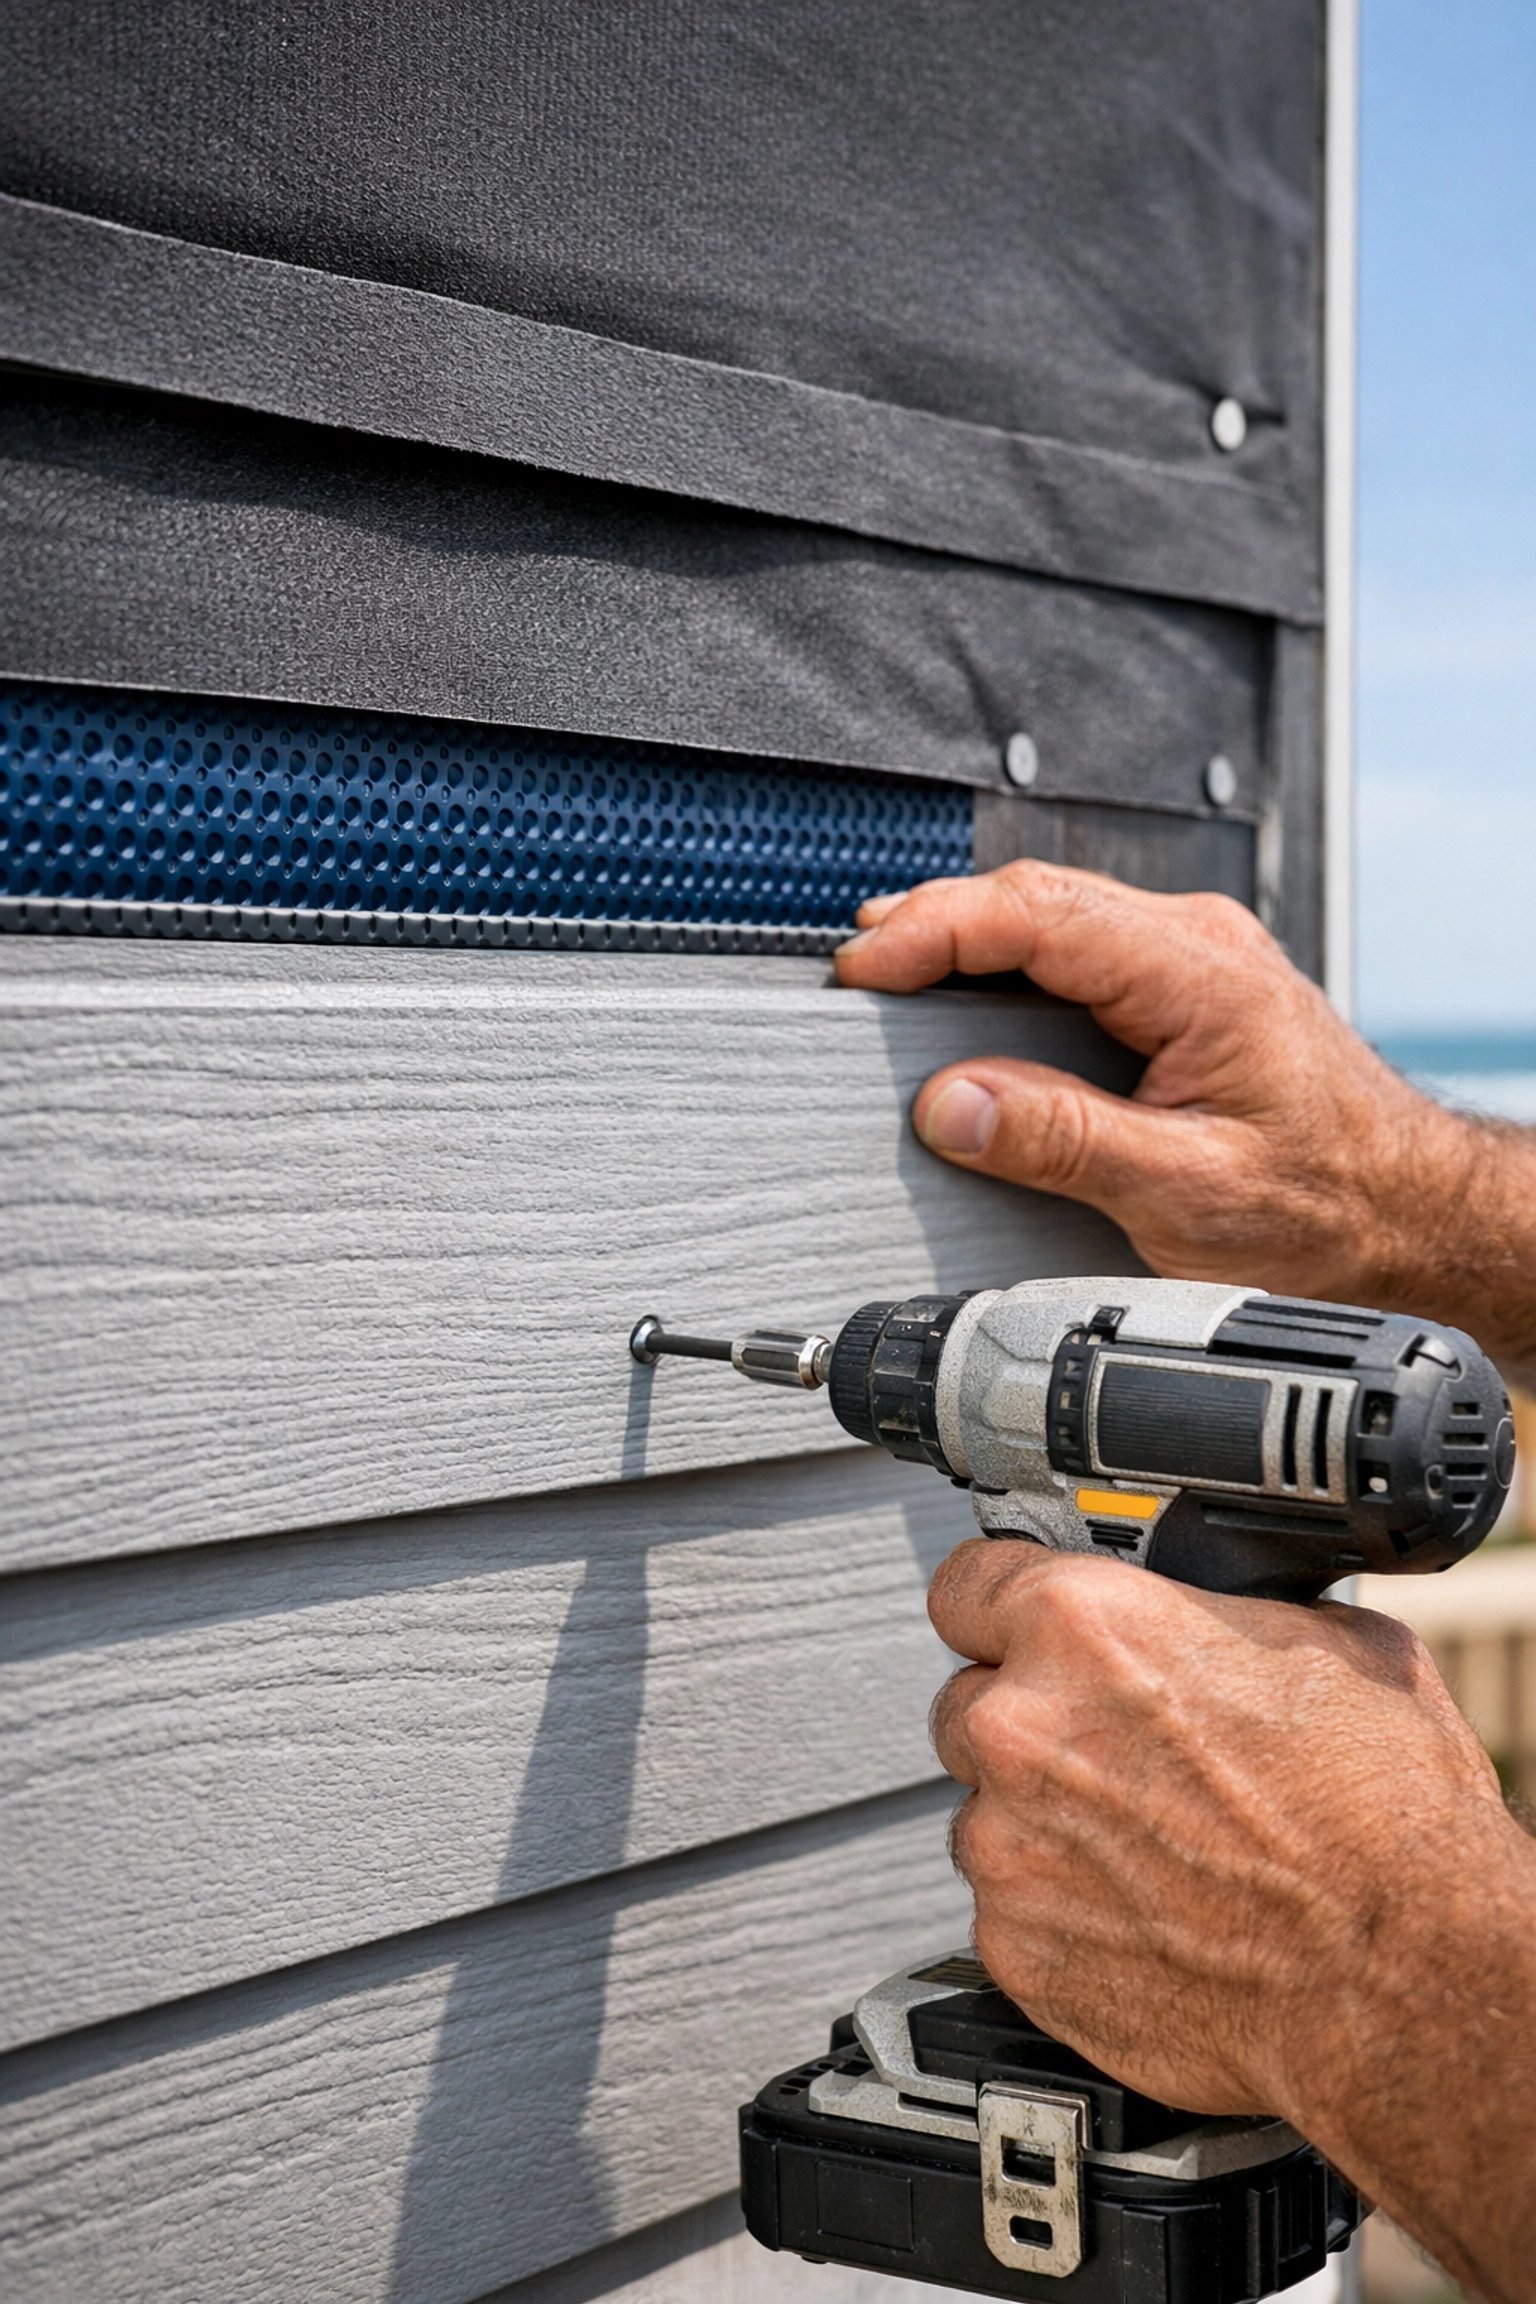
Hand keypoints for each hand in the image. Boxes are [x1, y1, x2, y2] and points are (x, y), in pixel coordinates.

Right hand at [835, 862, 1535, 1371]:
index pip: (1037, 913)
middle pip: (1033, 896)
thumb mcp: (1188, 1192)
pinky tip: (965, 993)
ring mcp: (1194, 956)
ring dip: (964, 938)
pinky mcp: (1185, 985)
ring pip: (1051, 915)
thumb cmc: (1332, 1205)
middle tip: (854, 976)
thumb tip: (957, 1107)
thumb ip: (1066, 1142)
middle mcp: (1198, 943)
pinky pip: (1076, 946)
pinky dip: (1006, 962)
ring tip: (888, 976)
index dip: (935, 929)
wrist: (1413, 1211)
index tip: (865, 969)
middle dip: (930, 924)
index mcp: (1199, 973)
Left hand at [929, 1538, 1535, 2303]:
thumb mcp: (1325, 1644)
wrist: (1407, 1978)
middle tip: (1116, 1756)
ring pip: (987, 1813)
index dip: (998, 1607)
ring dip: (1044, 1825)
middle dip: (1030, 1724)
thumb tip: (1214, 1613)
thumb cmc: (1385, 1819)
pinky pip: (1010, 1912)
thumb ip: (1219, 1616)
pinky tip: (1147, 1913)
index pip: (966, 1587)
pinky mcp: (1017, 1950)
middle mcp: (1025, 1730)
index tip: (1008, 1627)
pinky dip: (1060, 1913)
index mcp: (1083, 1628)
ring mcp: (1010, 1847)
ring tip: (1150, 1847)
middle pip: (969, 1704)